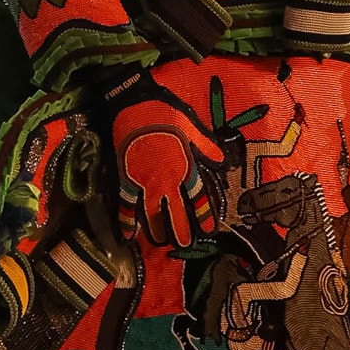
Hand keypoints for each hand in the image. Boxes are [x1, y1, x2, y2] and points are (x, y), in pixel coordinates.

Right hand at [111, 94, 214, 247]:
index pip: (199, 197)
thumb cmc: (165, 113)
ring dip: (157, 230)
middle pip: (177, 212)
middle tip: (185, 244)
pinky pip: (126, 204)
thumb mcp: (191, 127)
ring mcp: (146, 181)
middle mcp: (168, 179)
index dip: (204, 215)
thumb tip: (223, 160)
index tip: (210, 230)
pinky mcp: (126, 178)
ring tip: (161, 243)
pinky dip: (126, 220)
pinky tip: (127, 236)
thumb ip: (206, 147)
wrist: (133, 105)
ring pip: (152, 214)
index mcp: (186, 167)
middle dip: (181, 230)